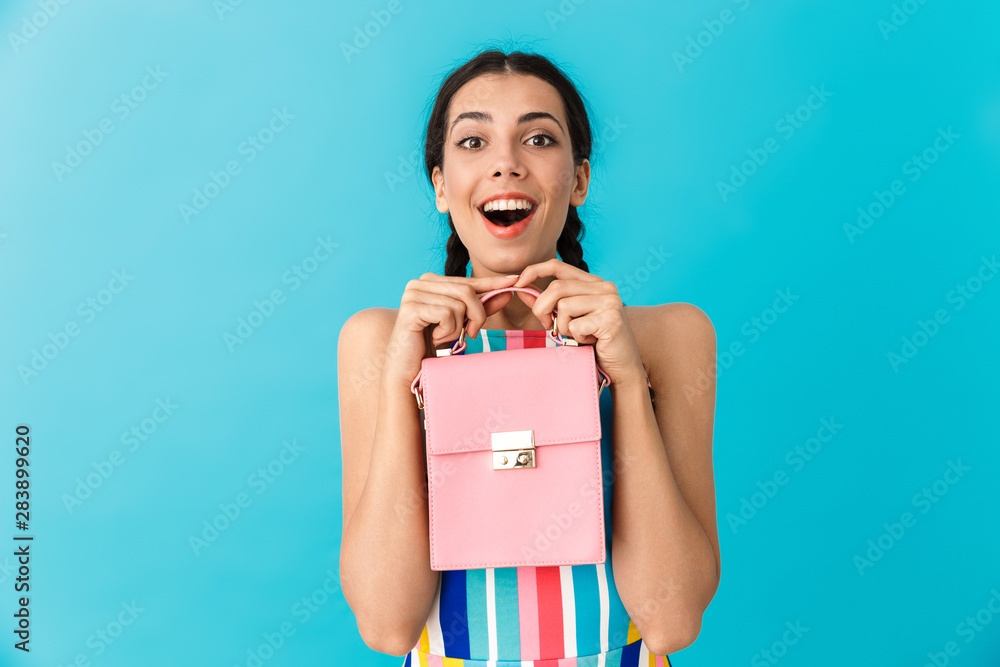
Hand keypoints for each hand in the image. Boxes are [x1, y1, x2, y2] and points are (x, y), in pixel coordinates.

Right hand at [383, 272, 520, 386]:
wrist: (408, 370)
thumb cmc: (432, 346)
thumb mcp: (462, 324)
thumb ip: (481, 307)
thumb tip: (508, 290)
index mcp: (431, 281)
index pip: (467, 280)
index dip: (491, 283)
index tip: (514, 280)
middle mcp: (420, 282)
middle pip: (467, 290)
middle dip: (477, 314)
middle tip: (470, 334)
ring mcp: (413, 294)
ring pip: (459, 303)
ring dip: (458, 327)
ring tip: (443, 337)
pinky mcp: (411, 308)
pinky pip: (447, 314)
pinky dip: (448, 331)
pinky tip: (434, 338)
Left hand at [513, 259, 646, 386]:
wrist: (621, 366)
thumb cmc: (593, 341)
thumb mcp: (567, 318)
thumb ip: (548, 302)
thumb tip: (521, 288)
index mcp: (594, 282)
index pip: (558, 266)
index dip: (535, 271)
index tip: (519, 283)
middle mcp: (605, 287)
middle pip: (557, 288)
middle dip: (542, 309)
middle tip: (549, 325)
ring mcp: (610, 302)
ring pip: (564, 307)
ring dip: (564, 327)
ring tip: (578, 335)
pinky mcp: (611, 320)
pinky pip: (575, 326)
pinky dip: (576, 338)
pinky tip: (589, 342)